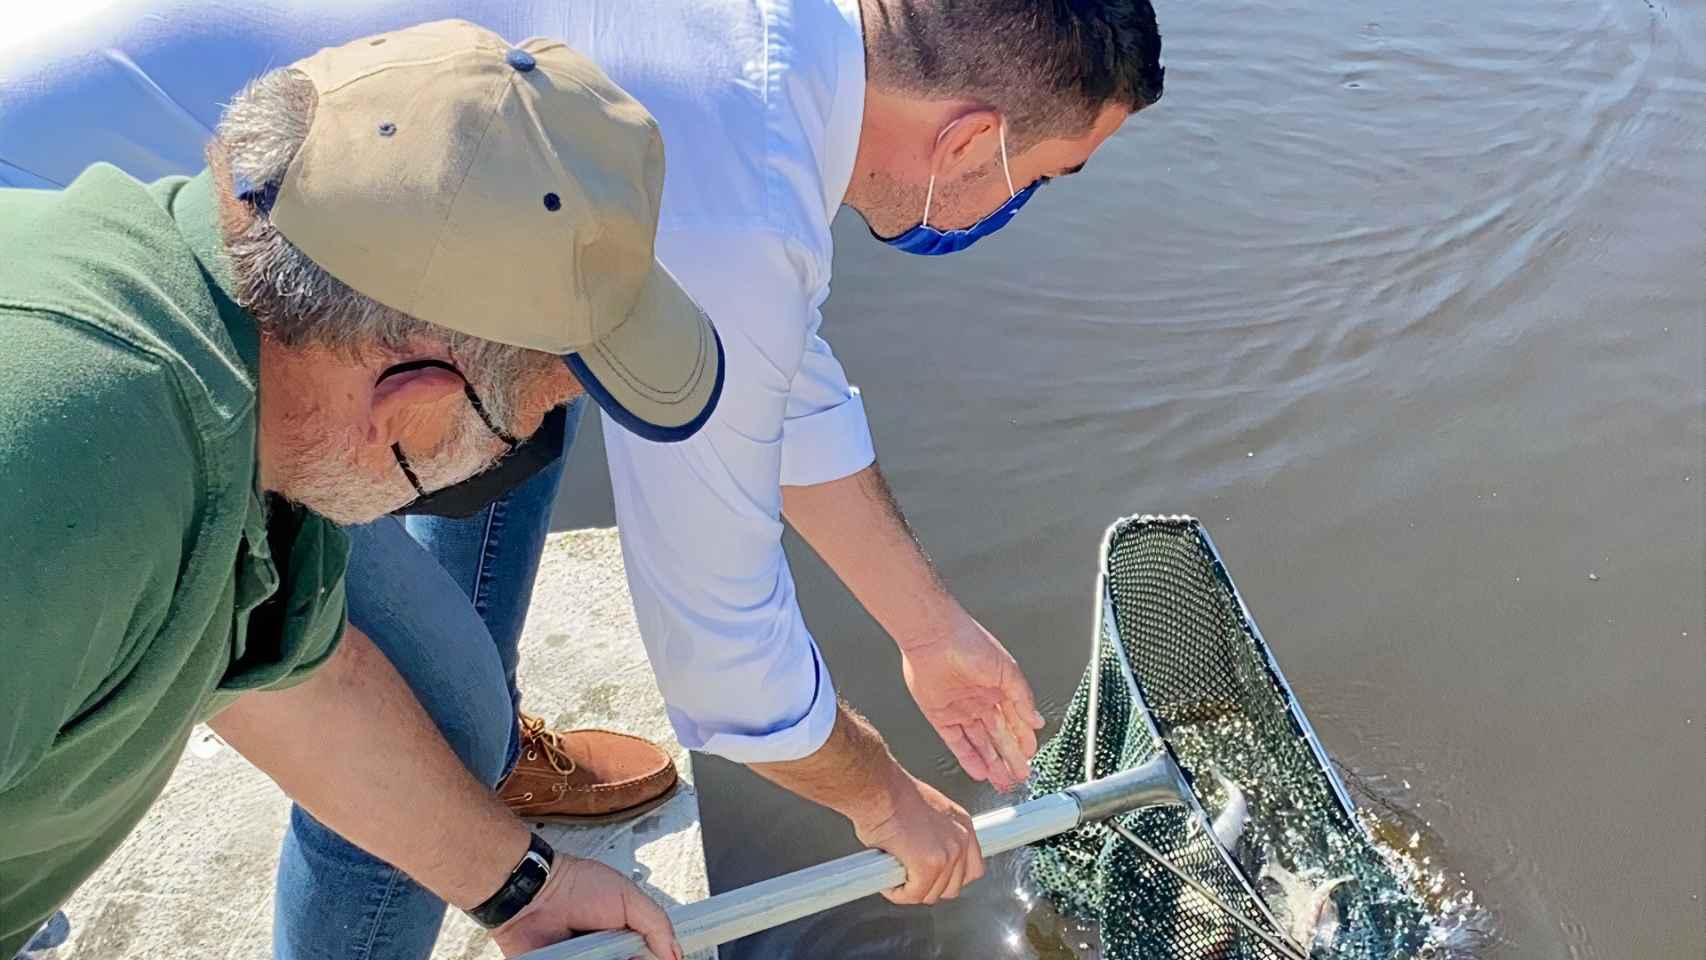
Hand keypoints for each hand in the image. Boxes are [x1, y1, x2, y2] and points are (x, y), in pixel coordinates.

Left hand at [491, 855, 681, 959]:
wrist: (533, 896)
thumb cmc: (576, 887)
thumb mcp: (628, 898)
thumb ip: (656, 924)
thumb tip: (675, 954)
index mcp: (626, 934)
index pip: (650, 956)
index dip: (659, 958)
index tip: (665, 959)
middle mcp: (607, 953)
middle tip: (624, 955)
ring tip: (597, 952)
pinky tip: (586, 956)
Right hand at [853, 769, 985, 904]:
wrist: (878, 789)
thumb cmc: (892, 794)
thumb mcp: (926, 812)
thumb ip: (935, 837)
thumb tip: (923, 858)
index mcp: (962, 824)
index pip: (972, 868)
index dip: (950, 878)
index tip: (935, 879)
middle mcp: (960, 839)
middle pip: (953, 887)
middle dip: (929, 887)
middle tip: (909, 878)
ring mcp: (947, 854)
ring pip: (932, 894)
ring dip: (911, 890)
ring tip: (895, 875)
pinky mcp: (928, 866)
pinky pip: (913, 895)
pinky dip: (898, 893)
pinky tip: (888, 879)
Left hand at [900, 609, 1044, 791]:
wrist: (933, 637)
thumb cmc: (970, 643)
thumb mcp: (1007, 670)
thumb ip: (1023, 698)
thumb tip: (1037, 721)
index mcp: (998, 688)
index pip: (1015, 721)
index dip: (1023, 740)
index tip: (1031, 757)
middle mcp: (981, 701)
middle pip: (998, 736)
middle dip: (1010, 758)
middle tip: (1020, 776)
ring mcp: (961, 710)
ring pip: (980, 743)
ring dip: (992, 763)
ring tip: (1003, 782)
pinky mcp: (940, 716)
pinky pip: (956, 743)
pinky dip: (969, 758)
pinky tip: (980, 772)